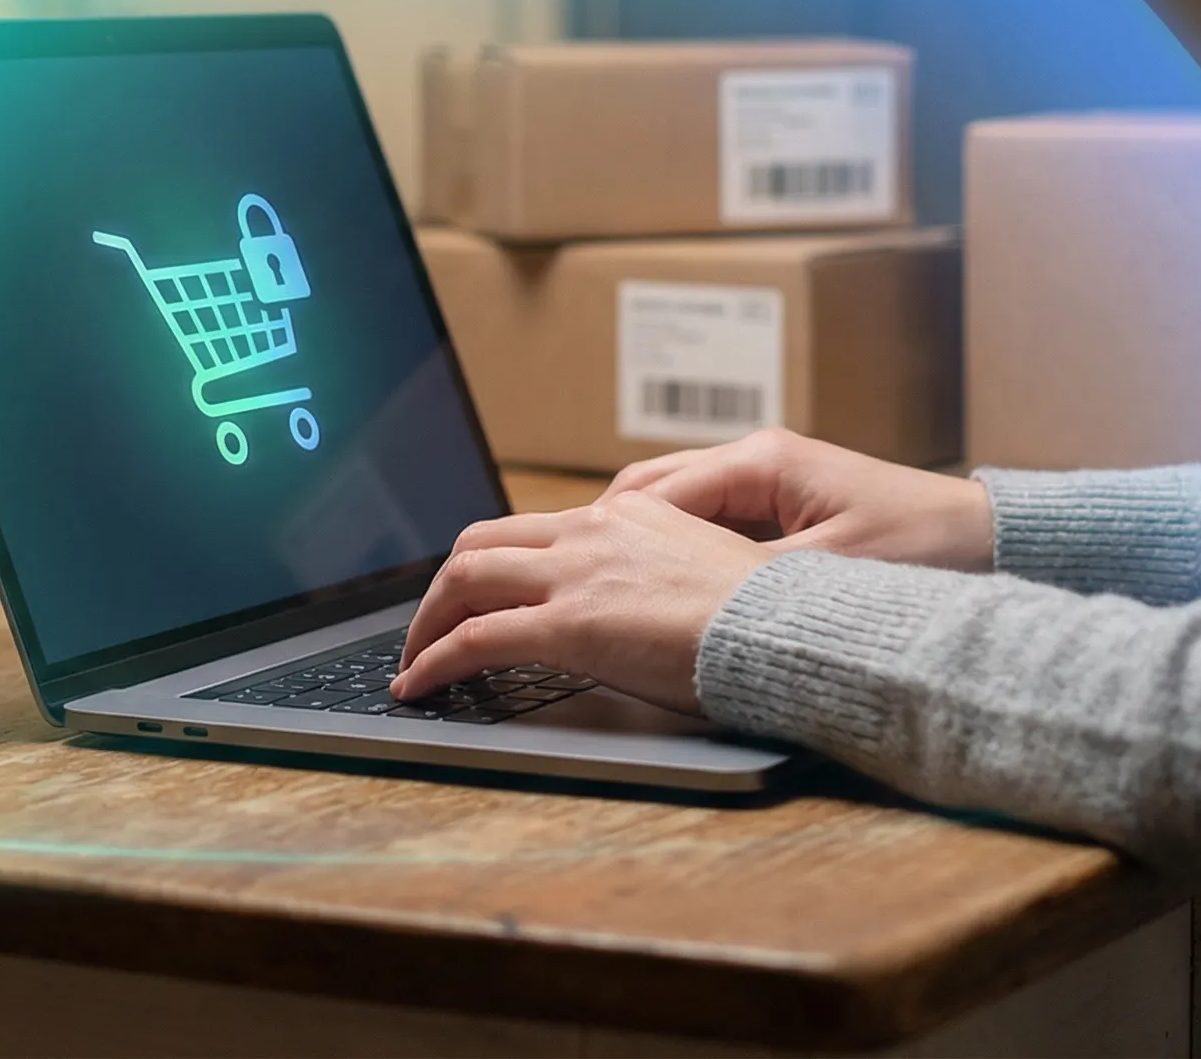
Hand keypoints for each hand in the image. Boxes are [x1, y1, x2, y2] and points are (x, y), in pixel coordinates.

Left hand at [392, 492, 774, 713]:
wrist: (787, 630)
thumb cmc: (766, 617)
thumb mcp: (706, 572)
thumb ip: (658, 577)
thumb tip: (640, 608)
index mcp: (627, 514)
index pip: (535, 529)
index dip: (494, 565)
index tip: (478, 596)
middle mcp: (593, 530)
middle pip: (483, 544)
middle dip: (445, 587)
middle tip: (430, 627)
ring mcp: (576, 574)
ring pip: (465, 578)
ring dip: (427, 622)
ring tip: (413, 662)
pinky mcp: (568, 624)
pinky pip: (475, 638)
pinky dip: (434, 661)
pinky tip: (419, 687)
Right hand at [604, 428, 994, 573]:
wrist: (987, 540)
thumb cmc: (921, 550)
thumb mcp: (828, 573)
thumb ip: (748, 578)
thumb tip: (680, 598)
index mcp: (761, 461)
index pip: (655, 494)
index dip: (609, 537)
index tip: (575, 575)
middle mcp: (756, 458)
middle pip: (650, 488)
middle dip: (607, 533)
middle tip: (571, 581)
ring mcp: (767, 478)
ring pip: (673, 504)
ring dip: (638, 542)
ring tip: (604, 588)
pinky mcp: (781, 503)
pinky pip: (705, 521)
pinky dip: (674, 549)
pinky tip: (660, 587)